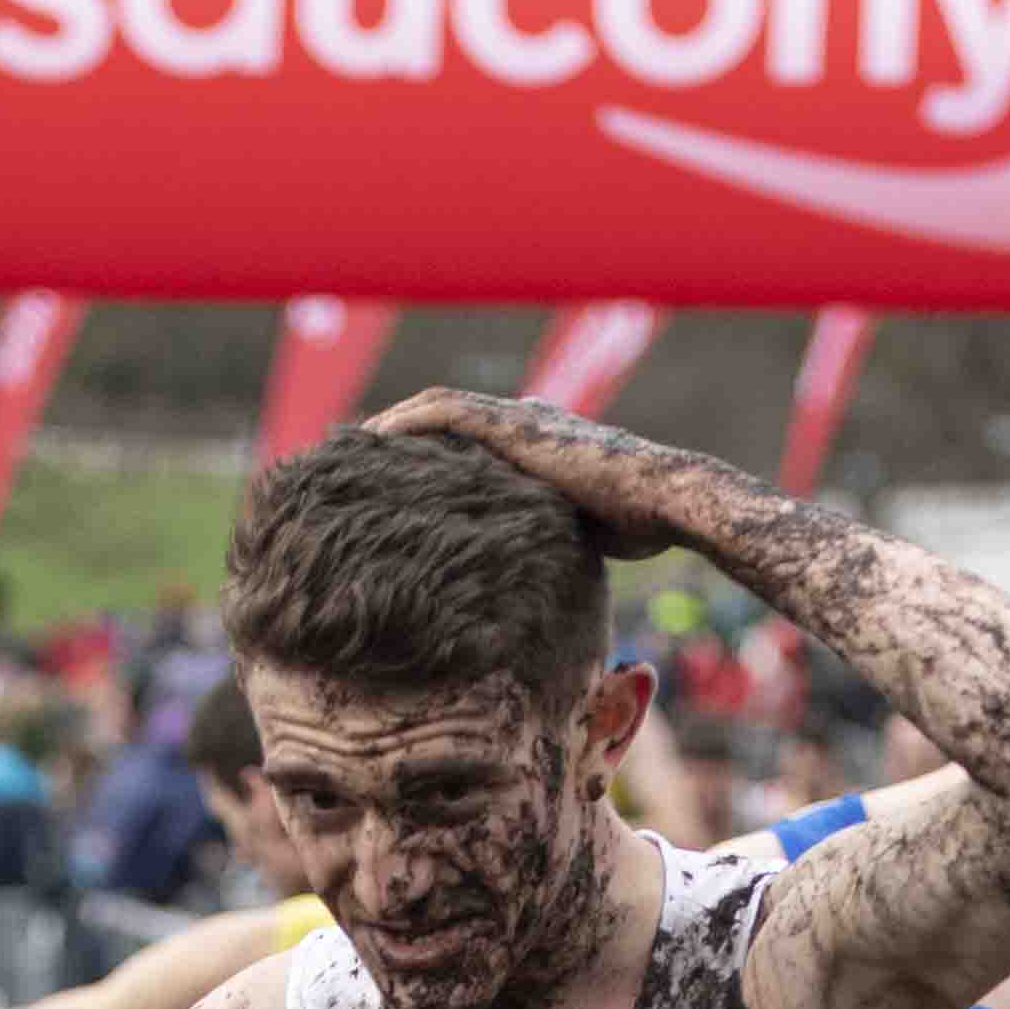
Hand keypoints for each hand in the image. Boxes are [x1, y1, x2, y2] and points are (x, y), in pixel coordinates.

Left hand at [364, 389, 683, 563]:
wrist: (665, 498)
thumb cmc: (641, 526)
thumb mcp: (583, 539)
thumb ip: (549, 547)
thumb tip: (534, 596)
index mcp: (536, 446)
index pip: (466, 446)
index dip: (424, 462)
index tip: (387, 486)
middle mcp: (523, 421)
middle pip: (441, 424)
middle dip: (394, 443)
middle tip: (348, 467)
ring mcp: (517, 417)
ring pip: (433, 412)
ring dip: (387, 428)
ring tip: (344, 452)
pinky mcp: (512, 423)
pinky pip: (441, 414)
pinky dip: (403, 423)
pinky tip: (369, 441)